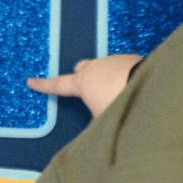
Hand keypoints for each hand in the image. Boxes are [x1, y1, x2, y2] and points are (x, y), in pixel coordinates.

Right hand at [27, 54, 141, 117]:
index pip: (58, 85)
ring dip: (106, 78)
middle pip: (81, 69)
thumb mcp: (103, 121)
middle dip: (82, 77)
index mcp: (82, 83)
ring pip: (103, 67)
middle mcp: (95, 67)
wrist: (152, 88)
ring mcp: (114, 60)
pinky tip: (133, 88)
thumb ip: (95, 121)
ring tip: (118, 93)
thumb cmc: (120, 105)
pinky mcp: (132, 59)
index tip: (30, 81)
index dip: (44, 86)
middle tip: (88, 89)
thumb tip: (97, 123)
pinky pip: (122, 67)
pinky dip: (123, 76)